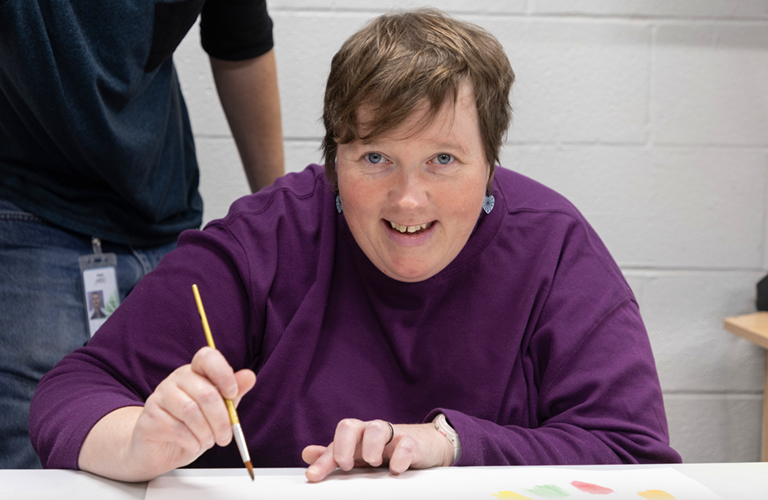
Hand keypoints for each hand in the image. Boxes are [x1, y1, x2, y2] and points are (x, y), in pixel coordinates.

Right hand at [79, 346, 255, 480]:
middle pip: (205, 392)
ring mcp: (160, 397)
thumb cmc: (193, 426)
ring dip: (207, 432)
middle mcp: (176, 379)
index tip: (233, 394)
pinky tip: (194, 445)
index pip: (207, 357)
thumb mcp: (218, 409)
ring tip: (209, 441)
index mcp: (195, 372)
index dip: (223, 374)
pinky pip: (176, 428)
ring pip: (191, 411)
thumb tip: (249, 376)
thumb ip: (233, 393)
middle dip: (221, 419)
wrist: (160, 449)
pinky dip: (192, 441)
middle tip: (226, 436)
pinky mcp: (149, 418)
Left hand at [302, 419, 453, 481]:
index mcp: (356, 436)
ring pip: (376, 428)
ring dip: (370, 448)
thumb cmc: (387, 449)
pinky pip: (405, 444)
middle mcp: (371, 431)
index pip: (335, 442)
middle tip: (347, 465)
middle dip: (343, 446)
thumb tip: (307, 454)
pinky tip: (396, 469)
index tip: (314, 475)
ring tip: (374, 463)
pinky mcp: (413, 442)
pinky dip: (399, 457)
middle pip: (349, 425)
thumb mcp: (359, 454)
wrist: (426, 444)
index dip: (323, 459)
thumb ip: (334, 455)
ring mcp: (392, 435)